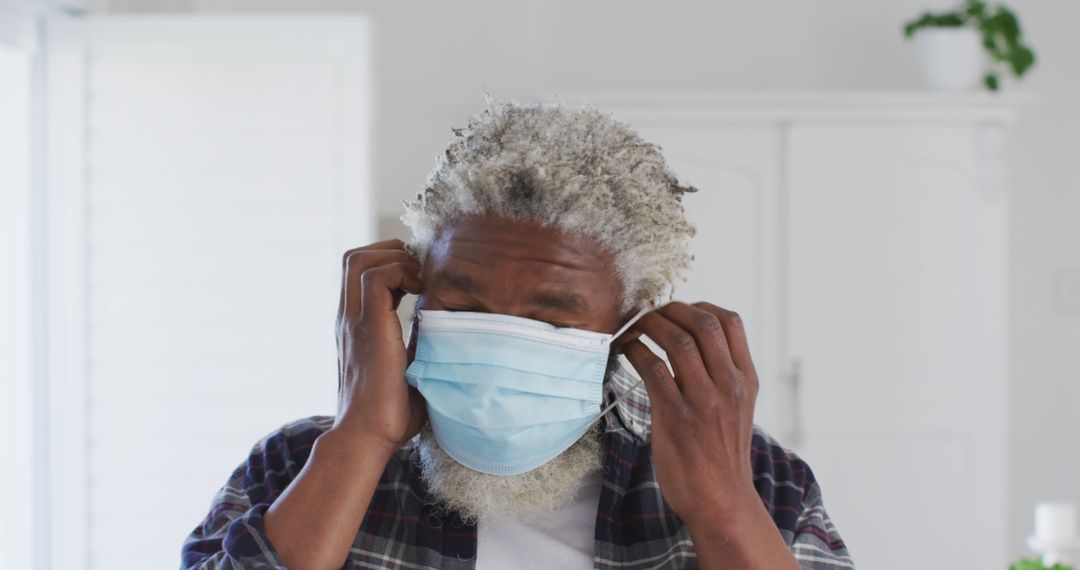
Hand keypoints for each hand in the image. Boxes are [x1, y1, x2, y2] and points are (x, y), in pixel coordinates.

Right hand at [331, 239, 426, 457]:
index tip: (420, 278)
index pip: (359, 272)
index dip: (390, 262)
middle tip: (420, 272)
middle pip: (353, 257)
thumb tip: (450, 335)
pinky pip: (376, 278)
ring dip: (395, 258)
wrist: (367, 438)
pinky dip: (400, 272)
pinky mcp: (367, 328)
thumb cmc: (390, 416)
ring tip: (420, 281)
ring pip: (359, 259)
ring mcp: (354, 321)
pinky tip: (421, 292)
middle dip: (390, 251)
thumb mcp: (409, 370)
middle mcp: (348, 318)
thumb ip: (419, 347)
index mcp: (355, 326)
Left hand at [618, 301, 759, 524]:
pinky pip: (652, 368)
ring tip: (634, 326)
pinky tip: (626, 351)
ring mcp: (703, 400)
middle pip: (703, 323)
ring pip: (677, 340)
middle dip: (671, 309)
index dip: (699, 306)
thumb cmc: (722, 455)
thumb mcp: (737, 409)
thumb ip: (721, 376)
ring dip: (649, 325)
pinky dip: (635, 351)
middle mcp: (728, 385)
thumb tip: (687, 344)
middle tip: (649, 312)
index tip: (677, 309)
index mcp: (745, 380)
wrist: (721, 501)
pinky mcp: (675, 417)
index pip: (730, 322)